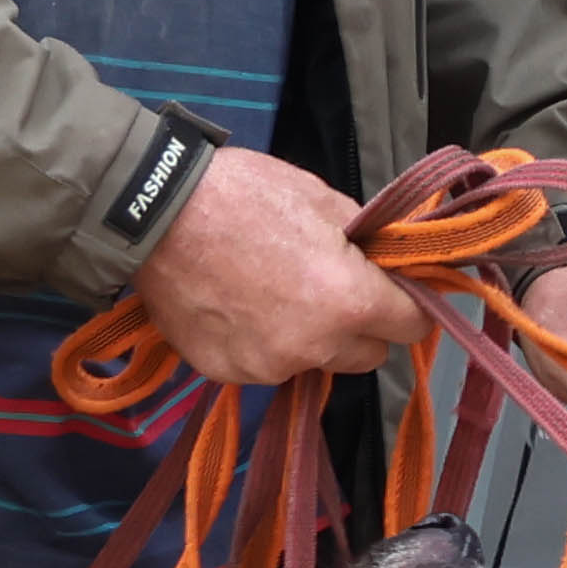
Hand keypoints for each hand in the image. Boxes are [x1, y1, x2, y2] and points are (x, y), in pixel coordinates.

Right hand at [128, 147, 416, 385]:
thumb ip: (372, 244)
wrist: (153, 212)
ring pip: (314, 363)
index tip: (389, 290)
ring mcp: (266, 365)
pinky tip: (236, 306)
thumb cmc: (244, 196)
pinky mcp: (223, 371)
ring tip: (272, 293)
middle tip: (329, 289)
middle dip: (359, 327)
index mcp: (351, 302)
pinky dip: (259, 344)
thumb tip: (395, 262)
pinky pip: (263, 366)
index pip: (413, 326)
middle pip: (367, 355)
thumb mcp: (327, 202)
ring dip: (309, 339)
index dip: (405, 304)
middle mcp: (315, 345)